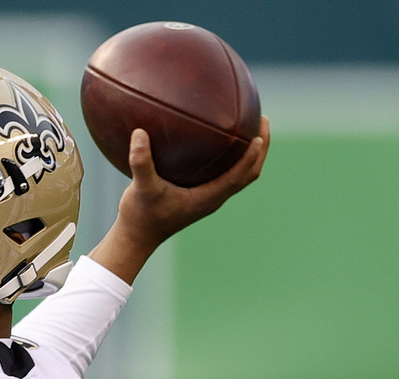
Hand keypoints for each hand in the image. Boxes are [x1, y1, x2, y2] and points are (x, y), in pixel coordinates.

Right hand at [90, 116, 270, 283]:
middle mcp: (212, 198)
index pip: (239, 176)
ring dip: (249, 153)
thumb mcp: (140, 188)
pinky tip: (214, 138)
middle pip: (248, 174)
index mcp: (207, 198)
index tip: (258, 134)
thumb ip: (140, 162)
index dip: (252, 156)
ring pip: (239, 175)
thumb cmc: (140, 215)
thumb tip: (139, 132)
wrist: (136, 237)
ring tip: (250, 127)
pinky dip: (228, 157)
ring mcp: (207, 197)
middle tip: (263, 121)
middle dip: (260, 149)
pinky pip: (222, 173)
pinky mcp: (198, 195)